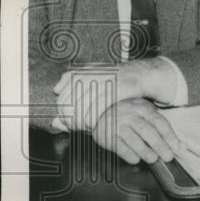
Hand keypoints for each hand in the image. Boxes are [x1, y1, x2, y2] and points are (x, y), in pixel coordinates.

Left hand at [53, 58, 179, 130]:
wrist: (144, 74)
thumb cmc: (117, 79)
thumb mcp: (94, 76)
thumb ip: (73, 84)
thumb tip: (54, 93)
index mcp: (83, 71)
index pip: (62, 96)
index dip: (62, 112)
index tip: (68, 121)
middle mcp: (90, 75)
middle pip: (68, 104)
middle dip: (69, 119)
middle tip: (75, 128)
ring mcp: (102, 82)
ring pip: (80, 109)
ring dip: (80, 123)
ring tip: (84, 128)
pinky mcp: (114, 90)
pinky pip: (96, 110)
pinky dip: (92, 121)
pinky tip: (95, 126)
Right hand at [92, 98, 181, 164]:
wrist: (101, 110)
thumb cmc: (128, 113)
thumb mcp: (143, 110)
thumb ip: (156, 123)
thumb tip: (173, 142)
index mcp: (143, 108)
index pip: (159, 122)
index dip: (169, 135)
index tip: (176, 147)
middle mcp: (130, 115)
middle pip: (148, 131)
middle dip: (159, 145)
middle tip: (167, 157)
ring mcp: (118, 125)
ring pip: (133, 139)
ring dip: (145, 151)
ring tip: (153, 159)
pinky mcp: (107, 135)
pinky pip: (119, 146)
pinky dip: (128, 154)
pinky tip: (136, 159)